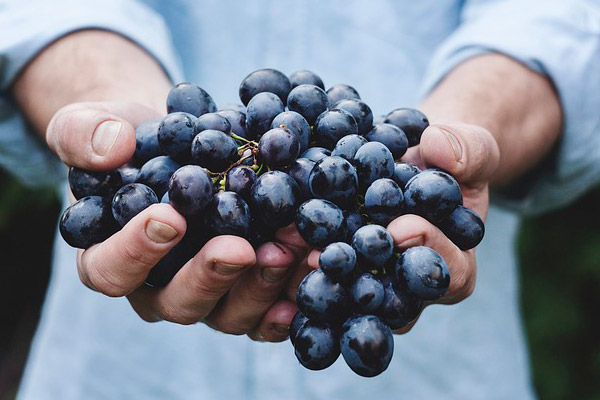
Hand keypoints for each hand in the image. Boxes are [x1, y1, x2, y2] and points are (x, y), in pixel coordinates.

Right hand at [48, 101, 307, 341]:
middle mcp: (159, 288)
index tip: (170, 218)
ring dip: (262, 286)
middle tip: (240, 248)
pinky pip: (268, 311)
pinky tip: (312, 272)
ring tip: (290, 249)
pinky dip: (291, 297)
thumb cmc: (130, 141)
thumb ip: (84, 134)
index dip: (136, 251)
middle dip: (211, 276)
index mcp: (111, 257)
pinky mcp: (246, 290)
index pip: (111, 270)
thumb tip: (112, 147)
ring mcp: (208, 294)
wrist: (179, 144)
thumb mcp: (92, 124)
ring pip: (230, 313)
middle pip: (178, 302)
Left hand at [289, 122, 499, 333]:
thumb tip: (439, 148)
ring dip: (318, 276)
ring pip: (347, 296)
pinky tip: (271, 245)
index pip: (448, 273)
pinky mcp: (339, 272)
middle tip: (329, 255)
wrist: (414, 163)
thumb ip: (468, 150)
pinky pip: (319, 276)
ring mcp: (371, 284)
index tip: (401, 226)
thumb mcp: (471, 148)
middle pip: (390, 298)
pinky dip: (294, 263)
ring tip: (290, 251)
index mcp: (453, 266)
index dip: (428, 251)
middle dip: (360, 275)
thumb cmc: (448, 161)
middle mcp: (409, 288)